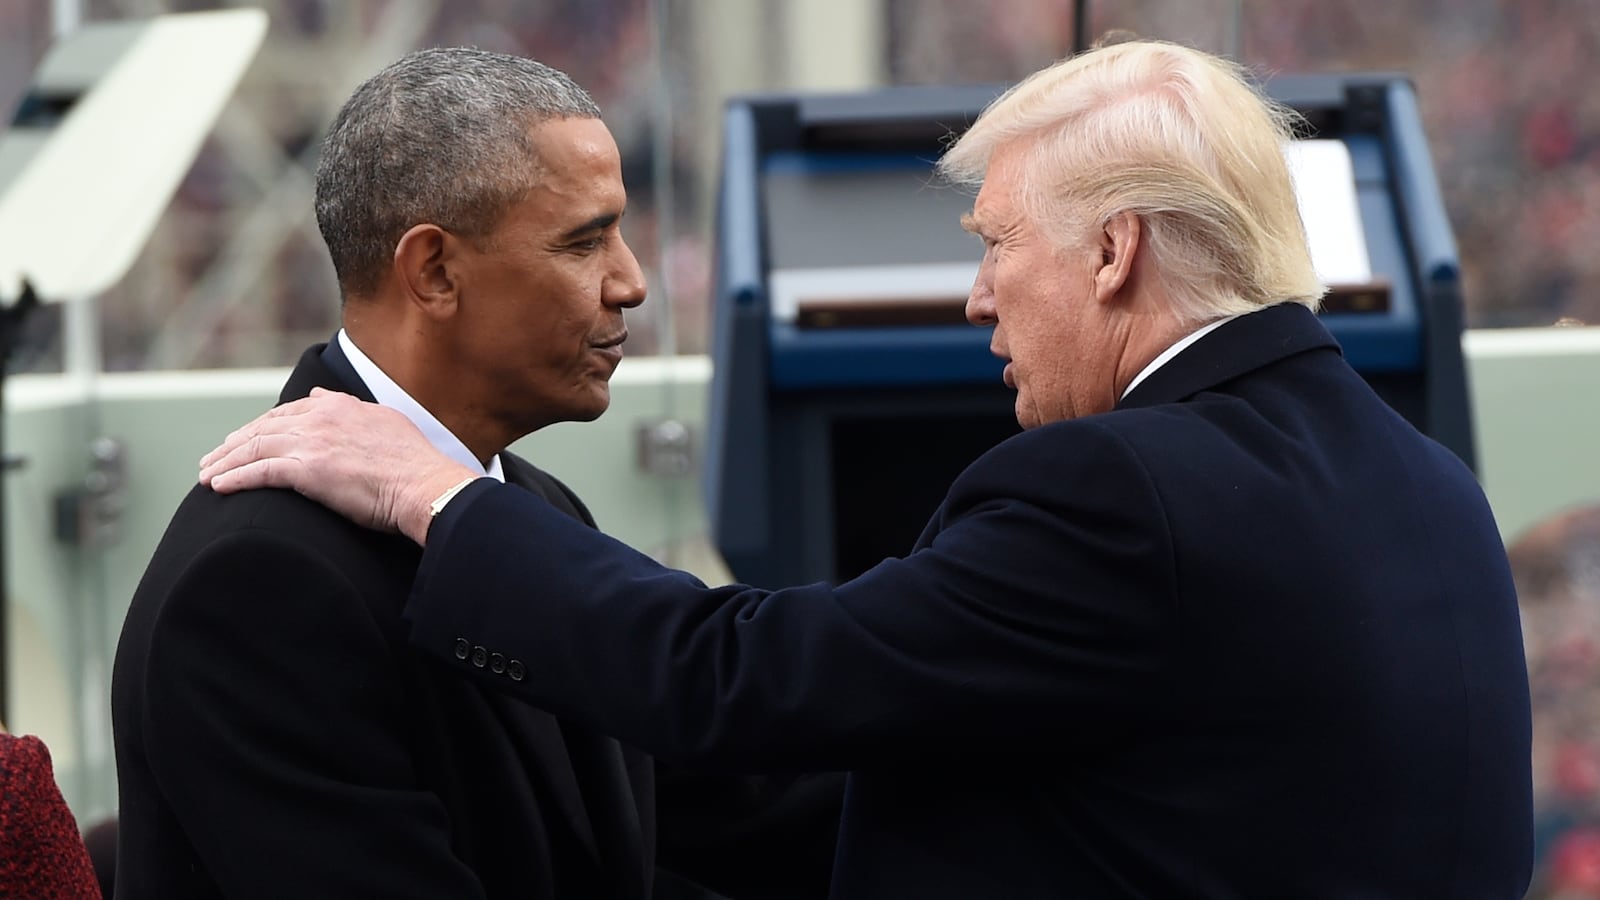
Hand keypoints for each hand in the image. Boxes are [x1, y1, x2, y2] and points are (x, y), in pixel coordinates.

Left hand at [198, 388, 476, 543]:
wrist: (426, 486)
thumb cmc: (415, 466)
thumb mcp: (386, 423)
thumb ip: (352, 410)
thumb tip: (323, 399)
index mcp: (340, 407)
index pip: (288, 413)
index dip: (262, 426)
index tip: (245, 438)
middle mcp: (321, 418)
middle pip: (263, 428)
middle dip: (234, 443)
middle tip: (214, 457)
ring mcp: (313, 443)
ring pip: (254, 448)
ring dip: (225, 462)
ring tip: (206, 474)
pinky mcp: (307, 470)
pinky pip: (259, 472)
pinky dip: (234, 478)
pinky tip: (217, 487)